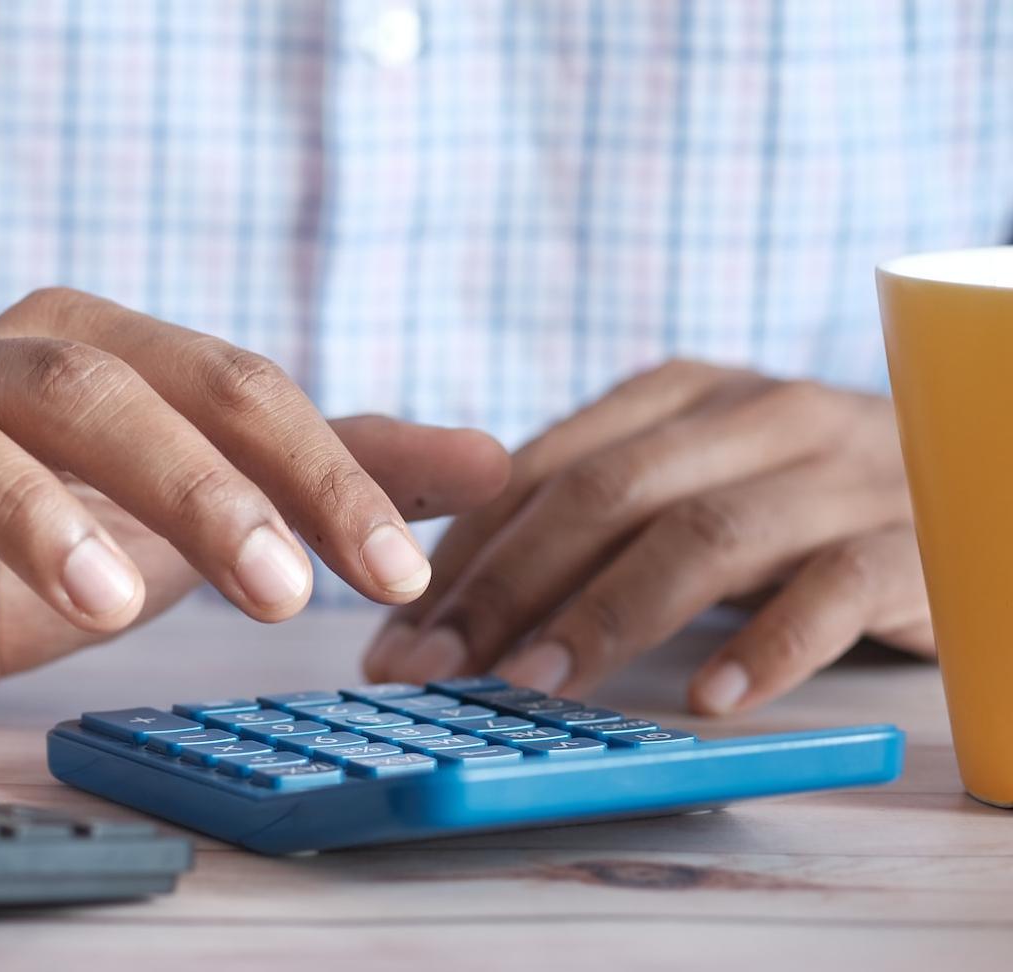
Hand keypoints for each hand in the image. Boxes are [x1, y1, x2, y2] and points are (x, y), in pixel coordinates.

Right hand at [0, 288, 508, 740]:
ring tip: (113, 603)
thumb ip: (328, 472)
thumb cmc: (47, 525)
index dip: (316, 469)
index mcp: (90, 345)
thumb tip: (495, 461)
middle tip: (283, 593)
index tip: (395, 569)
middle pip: (94, 389)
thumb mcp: (196, 495)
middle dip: (197, 485)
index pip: (223, 382)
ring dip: (34, 517)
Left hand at [364, 360, 932, 714]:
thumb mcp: (686, 482)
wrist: (976, 478)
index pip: (541, 468)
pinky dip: (767, 644)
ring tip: (535, 687)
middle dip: (504, 586)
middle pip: (605, 495)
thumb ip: (586, 518)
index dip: (461, 554)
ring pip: (702, 535)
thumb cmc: (792, 501)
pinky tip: (710, 698)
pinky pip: (833, 589)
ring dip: (607, 616)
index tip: (395, 633)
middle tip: (435, 669)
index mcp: (677, 394)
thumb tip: (443, 602)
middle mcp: (752, 415)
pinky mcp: (909, 538)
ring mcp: (834, 471)